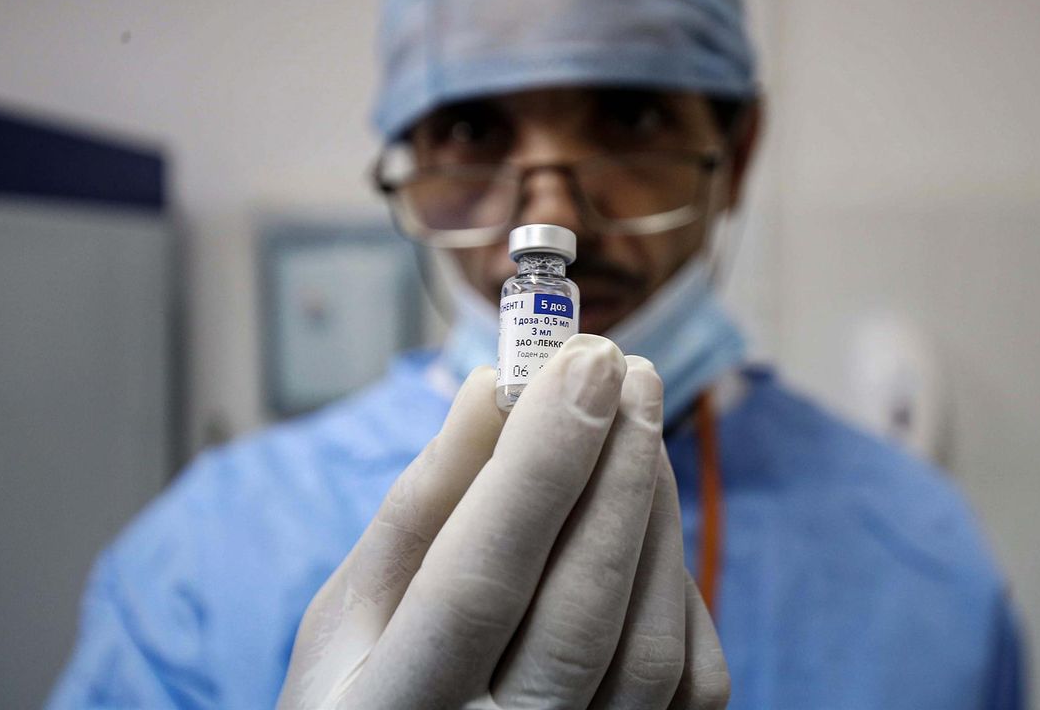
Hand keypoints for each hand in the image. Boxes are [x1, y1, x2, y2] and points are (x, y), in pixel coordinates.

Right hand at [277, 334, 728, 708]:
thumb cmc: (363, 691)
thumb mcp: (349, 613)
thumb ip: (419, 507)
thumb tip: (491, 391)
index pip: (479, 577)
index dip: (539, 464)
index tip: (581, 362)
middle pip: (580, 608)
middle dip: (615, 471)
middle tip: (626, 370)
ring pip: (648, 646)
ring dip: (652, 513)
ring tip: (636, 425)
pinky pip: (689, 681)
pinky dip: (676, 585)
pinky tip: (645, 522)